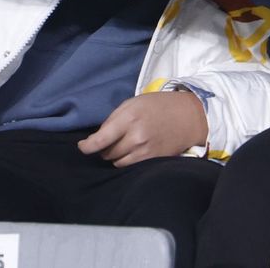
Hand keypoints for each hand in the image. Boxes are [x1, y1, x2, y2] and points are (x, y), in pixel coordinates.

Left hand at [77, 91, 207, 166]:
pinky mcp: (152, 161)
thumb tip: (98, 137)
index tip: (82, 147)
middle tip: (108, 140)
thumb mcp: (133, 103)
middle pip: (107, 153)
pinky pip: (130, 167)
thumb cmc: (158, 106)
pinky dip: (125, 161)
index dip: (86, 146)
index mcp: (129, 118)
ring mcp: (145, 151)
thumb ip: (114, 119)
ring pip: (117, 162)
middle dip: (103, 148)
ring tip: (121, 146)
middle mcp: (136, 137)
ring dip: (114, 156)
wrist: (188, 116)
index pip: (100, 140)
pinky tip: (130, 152)